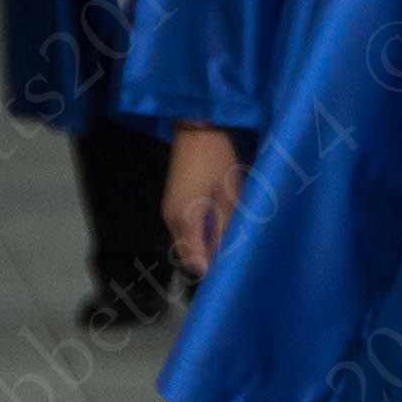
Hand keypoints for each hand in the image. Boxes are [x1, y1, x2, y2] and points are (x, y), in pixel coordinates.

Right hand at [164, 125, 242, 276]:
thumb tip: (228, 253)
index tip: (229, 273)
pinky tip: (217, 229)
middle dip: (208, 259)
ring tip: (227, 244)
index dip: (212, 270)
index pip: (195, 259)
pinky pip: (184, 229)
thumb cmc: (218, 159)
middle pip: (188, 253)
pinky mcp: (172, 203)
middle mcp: (172, 219)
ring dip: (203, 246)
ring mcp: (169, 210)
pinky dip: (198, 234)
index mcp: (186, 219)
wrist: (197, 128)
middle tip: (232, 259)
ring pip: (185, 241)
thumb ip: (227, 227)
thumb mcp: (229, 195)